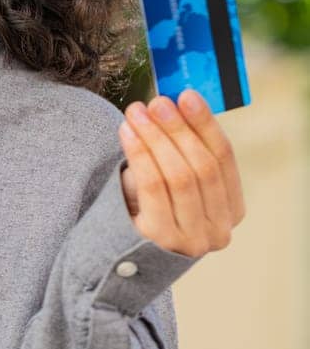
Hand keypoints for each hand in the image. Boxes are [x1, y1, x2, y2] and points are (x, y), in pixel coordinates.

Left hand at [118, 89, 244, 258]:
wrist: (117, 253)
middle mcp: (219, 230)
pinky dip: (140, 153)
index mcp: (232, 211)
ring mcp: (192, 239)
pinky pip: (153, 187)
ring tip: (136, 112)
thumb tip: (176, 101)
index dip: (206, 124)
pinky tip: (127, 133)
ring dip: (156, 136)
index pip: (224, 159)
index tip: (187, 95)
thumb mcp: (173, 182)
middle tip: (157, 101)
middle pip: (202, 166)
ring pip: (178, 175)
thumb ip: (182, 149)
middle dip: (178, 128)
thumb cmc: (149, 208)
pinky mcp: (161, 240)